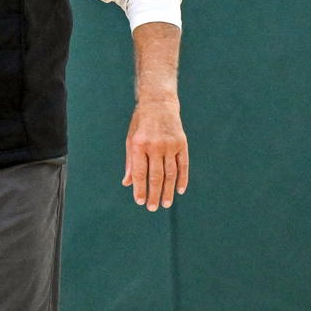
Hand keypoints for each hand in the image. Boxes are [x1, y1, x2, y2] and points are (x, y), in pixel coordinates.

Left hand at [122, 94, 187, 211]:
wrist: (159, 103)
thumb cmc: (141, 124)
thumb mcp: (131, 139)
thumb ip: (131, 162)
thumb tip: (128, 183)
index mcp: (139, 144)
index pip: (140, 173)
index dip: (140, 189)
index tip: (140, 202)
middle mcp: (155, 145)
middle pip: (156, 176)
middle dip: (154, 194)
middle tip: (153, 208)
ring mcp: (170, 144)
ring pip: (170, 173)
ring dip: (168, 190)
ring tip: (166, 203)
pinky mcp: (182, 143)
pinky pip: (183, 165)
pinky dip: (182, 179)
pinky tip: (180, 190)